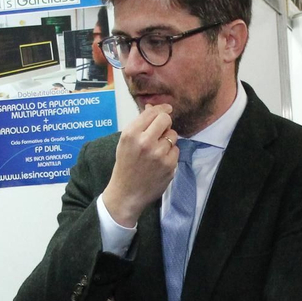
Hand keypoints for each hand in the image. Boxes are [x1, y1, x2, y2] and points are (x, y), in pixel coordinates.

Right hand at [103, 104, 176, 225]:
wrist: (126, 193)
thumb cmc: (125, 165)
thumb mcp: (125, 142)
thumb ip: (140, 124)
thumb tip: (153, 107)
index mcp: (131, 134)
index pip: (152, 112)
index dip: (162, 108)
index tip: (167, 108)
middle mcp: (145, 142)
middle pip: (165, 120)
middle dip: (165, 123)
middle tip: (161, 130)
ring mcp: (159, 154)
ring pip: (173, 135)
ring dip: (167, 140)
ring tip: (156, 151)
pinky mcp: (169, 165)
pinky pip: (176, 150)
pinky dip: (170, 154)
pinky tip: (160, 161)